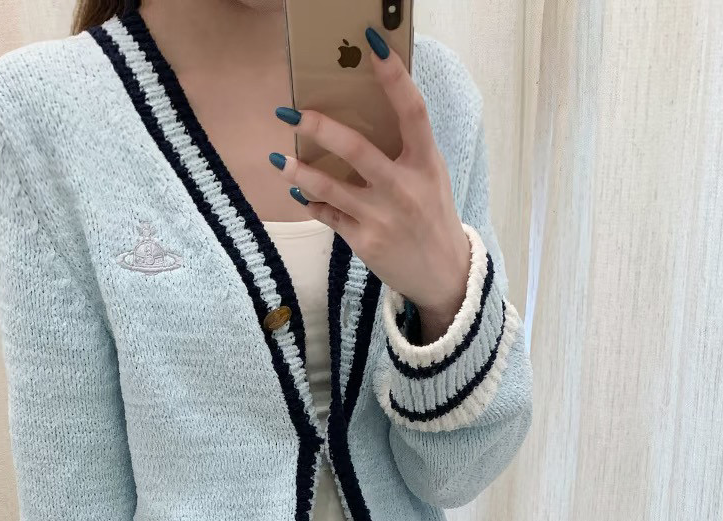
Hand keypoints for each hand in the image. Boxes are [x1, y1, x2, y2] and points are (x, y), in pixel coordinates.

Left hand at [271, 27, 471, 342]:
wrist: (442, 273)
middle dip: (320, 129)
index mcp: (426, 162)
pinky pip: (329, 216)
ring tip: (280, 160)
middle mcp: (405, 188)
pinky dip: (312, 202)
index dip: (394, 76)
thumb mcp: (429, 176)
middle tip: (292, 113)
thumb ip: (403, 148)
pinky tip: (300, 192)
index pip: (412, 110)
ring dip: (301, 171)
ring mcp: (383, 217)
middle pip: (357, 150)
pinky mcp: (365, 242)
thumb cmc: (431, 214)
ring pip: (331, 187)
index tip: (372, 44)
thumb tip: (358, 112)